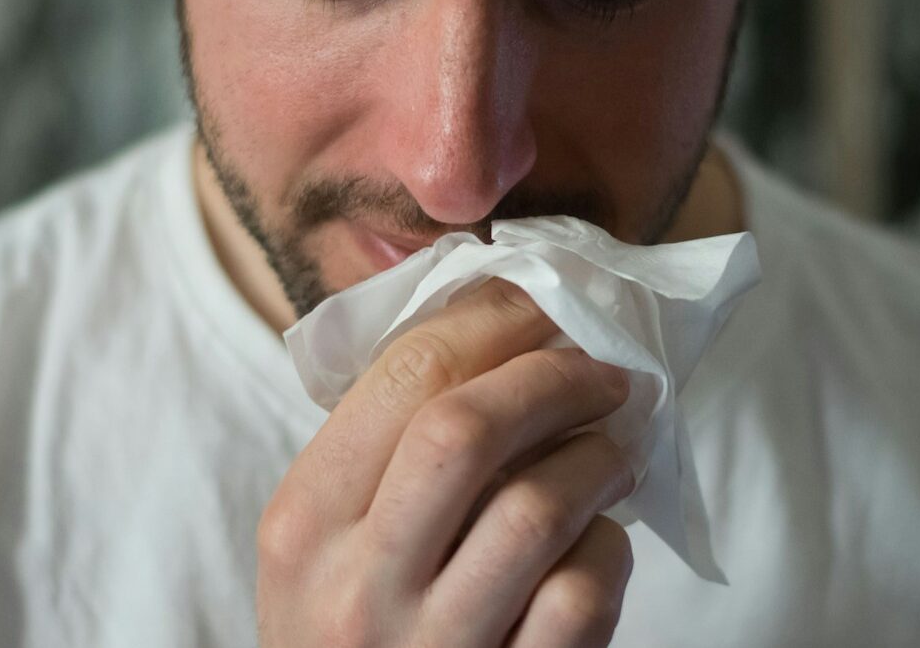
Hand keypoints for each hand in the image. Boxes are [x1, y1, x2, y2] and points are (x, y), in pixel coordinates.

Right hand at [257, 278, 636, 646]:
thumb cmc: (353, 634)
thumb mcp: (326, 546)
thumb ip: (383, 452)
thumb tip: (501, 326)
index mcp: (303, 523)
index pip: (404, 375)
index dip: (494, 320)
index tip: (545, 305)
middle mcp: (354, 584)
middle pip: (466, 429)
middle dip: (553, 377)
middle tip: (602, 369)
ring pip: (536, 508)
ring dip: (597, 459)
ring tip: (615, 448)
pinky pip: (580, 595)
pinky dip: (607, 552)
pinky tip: (599, 542)